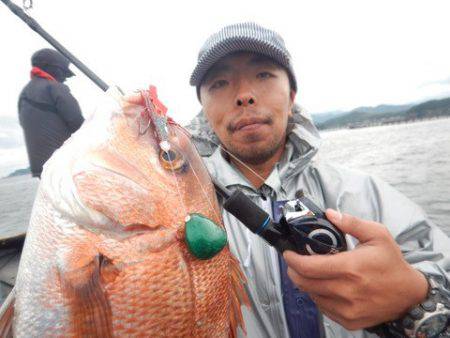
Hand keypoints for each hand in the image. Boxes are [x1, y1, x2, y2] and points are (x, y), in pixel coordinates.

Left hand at [283, 209, 427, 329]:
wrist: (409, 295)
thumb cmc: (391, 263)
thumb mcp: (377, 235)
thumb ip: (351, 223)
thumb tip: (330, 214)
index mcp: (350, 268)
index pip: (308, 267)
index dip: (292, 260)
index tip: (288, 253)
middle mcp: (346, 291)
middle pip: (304, 283)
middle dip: (294, 271)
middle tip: (295, 262)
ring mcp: (347, 309)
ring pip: (311, 296)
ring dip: (306, 284)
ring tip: (313, 273)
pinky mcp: (349, 321)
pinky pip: (323, 309)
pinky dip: (319, 297)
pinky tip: (326, 287)